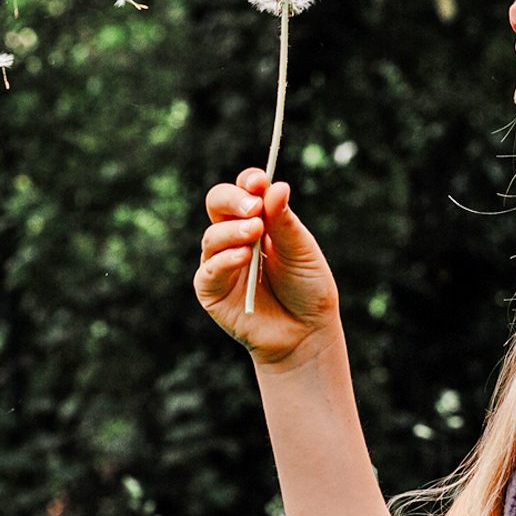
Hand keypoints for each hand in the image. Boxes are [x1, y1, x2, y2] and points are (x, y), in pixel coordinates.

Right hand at [195, 167, 340, 368]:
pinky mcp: (211, 290)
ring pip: (211, 235)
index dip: (249, 182)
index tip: (260, 182)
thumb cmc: (307, 288)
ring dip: (232, 231)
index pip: (244, 190)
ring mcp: (220, 262)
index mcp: (258, 219)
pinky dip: (224, 260)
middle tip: (254, 207)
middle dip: (232, 199)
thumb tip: (277, 186)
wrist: (307, 333)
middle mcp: (234, 236)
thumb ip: (285, 222)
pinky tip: (242, 257)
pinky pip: (208, 270)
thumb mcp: (301, 250)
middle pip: (216, 203)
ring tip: (254, 233)